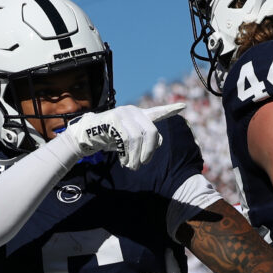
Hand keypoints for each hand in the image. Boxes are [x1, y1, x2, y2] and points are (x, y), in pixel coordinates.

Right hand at [61, 103, 184, 169]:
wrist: (88, 135)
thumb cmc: (110, 138)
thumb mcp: (130, 139)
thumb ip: (144, 140)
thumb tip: (159, 143)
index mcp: (139, 116)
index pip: (158, 112)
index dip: (171, 109)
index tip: (184, 106)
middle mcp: (134, 111)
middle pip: (151, 132)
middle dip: (149, 152)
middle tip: (143, 164)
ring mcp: (123, 114)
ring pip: (138, 139)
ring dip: (136, 157)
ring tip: (132, 166)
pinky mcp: (114, 120)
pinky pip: (126, 140)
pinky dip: (126, 154)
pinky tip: (123, 160)